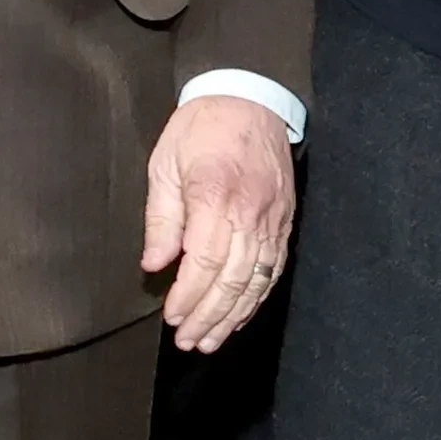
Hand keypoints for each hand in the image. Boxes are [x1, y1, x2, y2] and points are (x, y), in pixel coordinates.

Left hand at [141, 98, 296, 353]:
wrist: (250, 98)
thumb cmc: (201, 129)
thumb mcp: (165, 164)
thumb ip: (162, 218)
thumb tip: (155, 264)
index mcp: (215, 196)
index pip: (204, 261)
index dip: (188, 296)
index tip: (171, 316)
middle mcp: (250, 213)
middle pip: (232, 279)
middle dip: (209, 316)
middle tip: (188, 341)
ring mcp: (273, 219)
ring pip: (256, 281)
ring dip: (233, 316)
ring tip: (211, 340)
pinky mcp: (285, 221)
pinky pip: (273, 269)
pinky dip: (256, 297)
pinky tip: (240, 314)